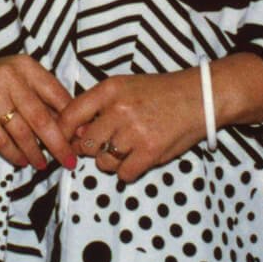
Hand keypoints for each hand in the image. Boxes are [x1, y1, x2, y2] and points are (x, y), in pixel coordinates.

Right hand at [0, 52, 77, 172]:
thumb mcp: (20, 82)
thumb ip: (45, 100)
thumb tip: (76, 128)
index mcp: (27, 67)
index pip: (57, 96)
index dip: (71, 121)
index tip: (80, 140)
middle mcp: (11, 77)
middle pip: (42, 118)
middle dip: (58, 144)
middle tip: (69, 161)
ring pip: (22, 132)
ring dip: (36, 153)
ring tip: (43, 165)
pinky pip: (1, 140)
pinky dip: (14, 154)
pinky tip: (22, 161)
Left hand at [58, 69, 204, 182]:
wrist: (199, 97)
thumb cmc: (160, 93)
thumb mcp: (125, 87)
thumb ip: (98, 106)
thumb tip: (75, 133)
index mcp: (109, 89)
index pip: (70, 115)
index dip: (63, 133)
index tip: (65, 141)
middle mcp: (118, 110)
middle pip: (84, 143)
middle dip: (91, 149)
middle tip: (106, 144)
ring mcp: (134, 132)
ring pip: (103, 162)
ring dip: (111, 161)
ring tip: (127, 148)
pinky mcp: (150, 152)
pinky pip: (123, 174)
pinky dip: (128, 171)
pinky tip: (139, 158)